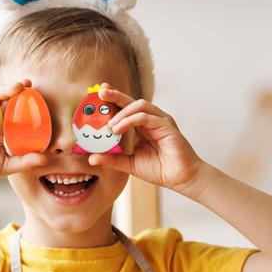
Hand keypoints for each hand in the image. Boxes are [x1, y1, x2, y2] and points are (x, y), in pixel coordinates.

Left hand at [87, 84, 204, 194]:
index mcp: (141, 127)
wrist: (180, 179)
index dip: (113, 99)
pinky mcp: (167, 126)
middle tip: (100, 93)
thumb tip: (91, 158)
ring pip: (139, 105)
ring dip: (122, 112)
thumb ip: (112, 159)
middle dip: (115, 95)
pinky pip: (146, 117)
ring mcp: (160, 121)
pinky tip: (119, 128)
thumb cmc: (159, 170)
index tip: (98, 93)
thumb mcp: (129, 164)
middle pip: (131, 101)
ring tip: (110, 125)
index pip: (125, 108)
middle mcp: (150, 120)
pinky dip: (131, 120)